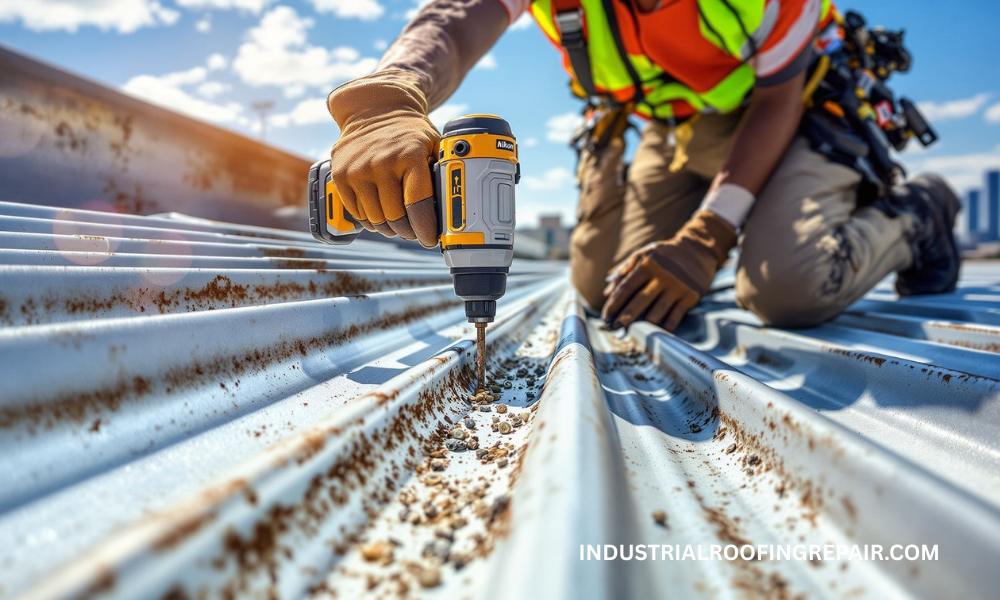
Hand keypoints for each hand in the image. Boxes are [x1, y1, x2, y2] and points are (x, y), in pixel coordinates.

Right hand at [327, 69, 439, 246]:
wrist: (374, 108)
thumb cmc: (410, 132)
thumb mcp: (434, 145)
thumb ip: (442, 173)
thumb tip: (453, 209)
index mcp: (410, 156)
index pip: (418, 207)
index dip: (426, 229)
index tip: (430, 238)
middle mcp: (382, 163)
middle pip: (396, 219)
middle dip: (409, 231)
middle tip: (415, 231)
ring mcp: (359, 170)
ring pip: (376, 220)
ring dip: (389, 228)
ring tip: (398, 223)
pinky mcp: (341, 175)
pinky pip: (358, 213)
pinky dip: (370, 220)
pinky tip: (380, 214)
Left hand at [602, 210, 737, 330]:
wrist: (697, 251)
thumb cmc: (665, 254)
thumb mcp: (644, 254)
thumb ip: (624, 270)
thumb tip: (607, 292)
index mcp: (648, 264)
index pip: (625, 288)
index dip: (613, 305)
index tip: (605, 316)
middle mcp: (663, 276)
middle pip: (639, 302)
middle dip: (624, 318)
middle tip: (614, 328)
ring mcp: (678, 287)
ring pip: (656, 313)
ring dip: (642, 326)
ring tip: (632, 332)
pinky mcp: (691, 296)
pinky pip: (674, 318)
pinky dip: (663, 328)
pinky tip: (653, 333)